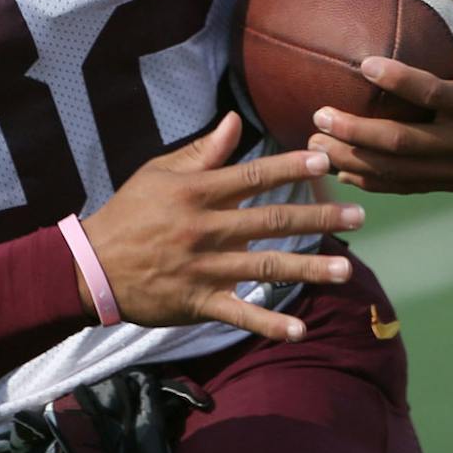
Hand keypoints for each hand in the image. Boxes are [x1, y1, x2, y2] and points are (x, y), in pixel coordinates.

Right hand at [79, 112, 363, 341]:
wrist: (93, 264)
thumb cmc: (129, 212)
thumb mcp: (157, 173)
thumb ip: (201, 152)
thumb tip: (234, 121)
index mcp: (196, 193)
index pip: (252, 176)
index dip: (290, 167)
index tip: (326, 161)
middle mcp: (205, 228)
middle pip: (271, 221)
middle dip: (318, 218)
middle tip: (358, 216)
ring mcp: (204, 267)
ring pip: (265, 266)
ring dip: (308, 269)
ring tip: (346, 271)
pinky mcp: (198, 301)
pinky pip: (239, 313)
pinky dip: (269, 323)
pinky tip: (299, 330)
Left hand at [307, 0, 452, 193]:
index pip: (434, 94)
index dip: (399, 81)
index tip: (365, 64)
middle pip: (404, 143)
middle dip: (357, 132)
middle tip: (318, 115)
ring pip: (400, 172)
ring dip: (354, 161)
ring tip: (312, 147)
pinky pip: (409, 186)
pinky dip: (374, 181)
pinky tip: (341, 171)